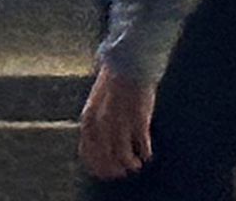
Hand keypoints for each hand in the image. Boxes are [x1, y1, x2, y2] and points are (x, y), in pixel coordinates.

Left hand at [78, 60, 155, 180]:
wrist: (130, 61)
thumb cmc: (114, 80)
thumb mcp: (96, 102)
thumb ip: (95, 122)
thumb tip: (98, 141)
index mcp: (88, 119)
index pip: (88, 154)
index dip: (97, 167)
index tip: (106, 173)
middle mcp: (102, 124)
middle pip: (105, 160)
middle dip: (113, 170)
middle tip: (122, 172)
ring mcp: (120, 122)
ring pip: (123, 157)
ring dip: (130, 164)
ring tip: (136, 164)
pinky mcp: (139, 119)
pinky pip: (142, 146)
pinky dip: (145, 153)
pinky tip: (147, 154)